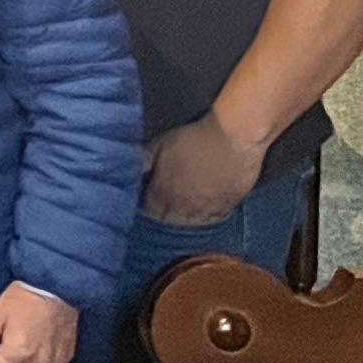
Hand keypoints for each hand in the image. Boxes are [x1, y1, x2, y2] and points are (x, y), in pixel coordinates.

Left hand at [0, 280, 81, 362]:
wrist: (58, 287)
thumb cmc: (25, 296)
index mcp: (17, 352)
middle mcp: (37, 362)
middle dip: (2, 361)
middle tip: (4, 337)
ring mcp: (53, 361)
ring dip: (21, 360)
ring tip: (22, 335)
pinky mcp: (65, 357)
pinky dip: (38, 357)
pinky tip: (37, 338)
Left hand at [139, 113, 266, 226]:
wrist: (234, 138)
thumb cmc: (195, 138)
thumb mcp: (160, 145)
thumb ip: (142, 161)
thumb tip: (129, 173)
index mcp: (164, 193)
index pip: (148, 212)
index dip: (145, 205)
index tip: (146, 198)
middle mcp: (184, 207)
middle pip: (168, 221)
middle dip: (162, 213)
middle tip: (162, 203)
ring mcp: (208, 210)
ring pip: (191, 224)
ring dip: (184, 217)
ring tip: (182, 205)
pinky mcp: (229, 207)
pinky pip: (214, 219)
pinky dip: (206, 216)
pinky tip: (204, 206)